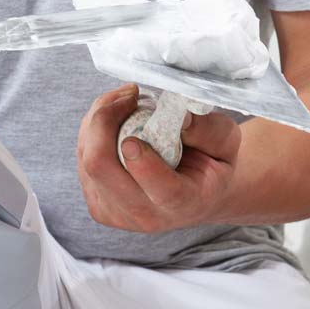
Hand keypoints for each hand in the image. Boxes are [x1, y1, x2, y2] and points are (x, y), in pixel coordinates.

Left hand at [76, 84, 241, 232]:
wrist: (195, 195)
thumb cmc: (211, 164)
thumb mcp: (226, 142)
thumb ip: (209, 129)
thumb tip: (179, 117)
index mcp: (184, 202)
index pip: (160, 188)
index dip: (142, 158)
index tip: (139, 120)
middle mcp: (145, 214)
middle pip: (101, 167)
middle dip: (105, 120)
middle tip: (129, 94)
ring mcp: (116, 213)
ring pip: (87, 159)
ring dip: (99, 120)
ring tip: (126, 102)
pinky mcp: (98, 204)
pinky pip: (83, 159)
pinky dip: (93, 132)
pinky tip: (115, 122)